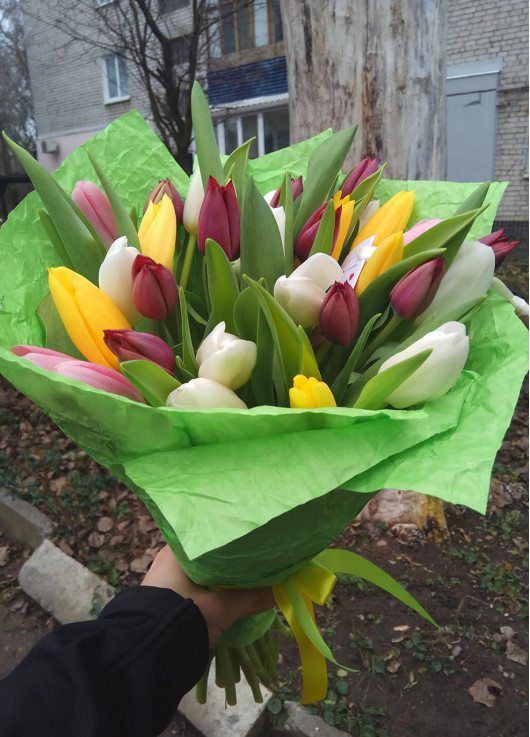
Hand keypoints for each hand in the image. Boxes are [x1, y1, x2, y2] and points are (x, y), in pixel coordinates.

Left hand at [142, 545, 275, 643]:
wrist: (147, 654)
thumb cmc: (182, 618)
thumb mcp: (220, 609)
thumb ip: (251, 598)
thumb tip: (280, 591)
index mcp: (176, 551)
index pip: (207, 535)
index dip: (230, 538)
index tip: (252, 539)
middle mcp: (169, 561)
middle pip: (206, 555)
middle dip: (229, 560)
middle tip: (256, 557)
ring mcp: (166, 581)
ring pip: (202, 573)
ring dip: (221, 578)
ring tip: (248, 575)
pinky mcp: (167, 600)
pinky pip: (195, 587)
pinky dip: (212, 590)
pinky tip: (230, 594)